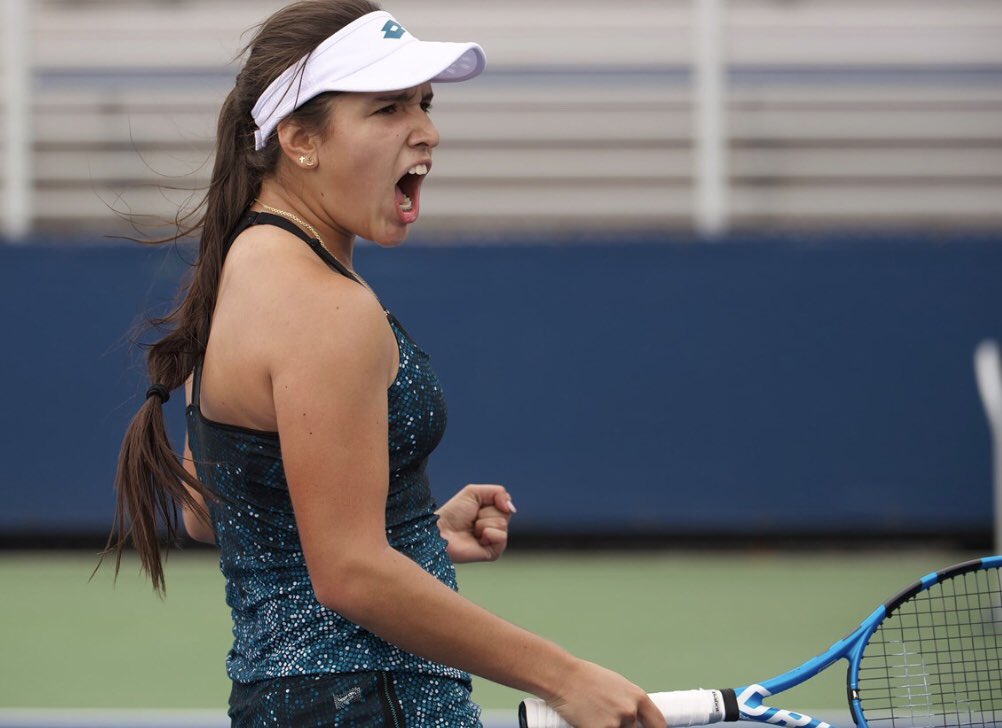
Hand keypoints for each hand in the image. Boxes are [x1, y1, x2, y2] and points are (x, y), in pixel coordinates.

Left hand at [435, 484, 515, 563]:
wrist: (440, 531)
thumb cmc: (453, 513)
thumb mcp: (474, 492)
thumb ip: (498, 493)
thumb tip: (512, 508)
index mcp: (492, 513)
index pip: (506, 503)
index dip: (493, 501)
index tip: (476, 506)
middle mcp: (495, 527)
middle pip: (505, 513)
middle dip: (486, 513)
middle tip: (472, 519)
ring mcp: (495, 540)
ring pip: (502, 524)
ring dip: (483, 523)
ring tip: (472, 529)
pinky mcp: (493, 553)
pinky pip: (501, 537)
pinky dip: (488, 534)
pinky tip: (478, 538)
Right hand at [546, 660, 666, 727]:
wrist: (563, 677)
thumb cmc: (586, 678)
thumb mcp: (616, 685)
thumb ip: (629, 702)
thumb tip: (636, 718)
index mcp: (638, 696)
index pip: (659, 724)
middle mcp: (630, 711)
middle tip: (611, 720)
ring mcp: (616, 723)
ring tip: (596, 716)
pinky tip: (588, 722)